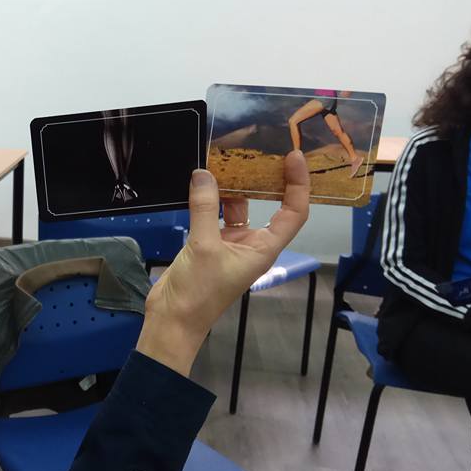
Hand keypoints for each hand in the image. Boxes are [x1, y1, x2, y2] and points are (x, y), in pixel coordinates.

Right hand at [136, 150, 310, 375]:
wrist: (173, 320)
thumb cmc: (199, 291)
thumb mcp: (203, 247)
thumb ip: (205, 208)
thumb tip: (203, 173)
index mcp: (263, 249)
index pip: (293, 213)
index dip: (298, 185)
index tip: (292, 157)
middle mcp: (251, 244)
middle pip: (265, 205)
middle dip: (261, 179)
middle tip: (255, 150)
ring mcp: (228, 244)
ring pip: (236, 207)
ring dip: (229, 187)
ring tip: (222, 160)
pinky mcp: (206, 244)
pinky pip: (212, 214)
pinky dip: (208, 199)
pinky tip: (200, 182)